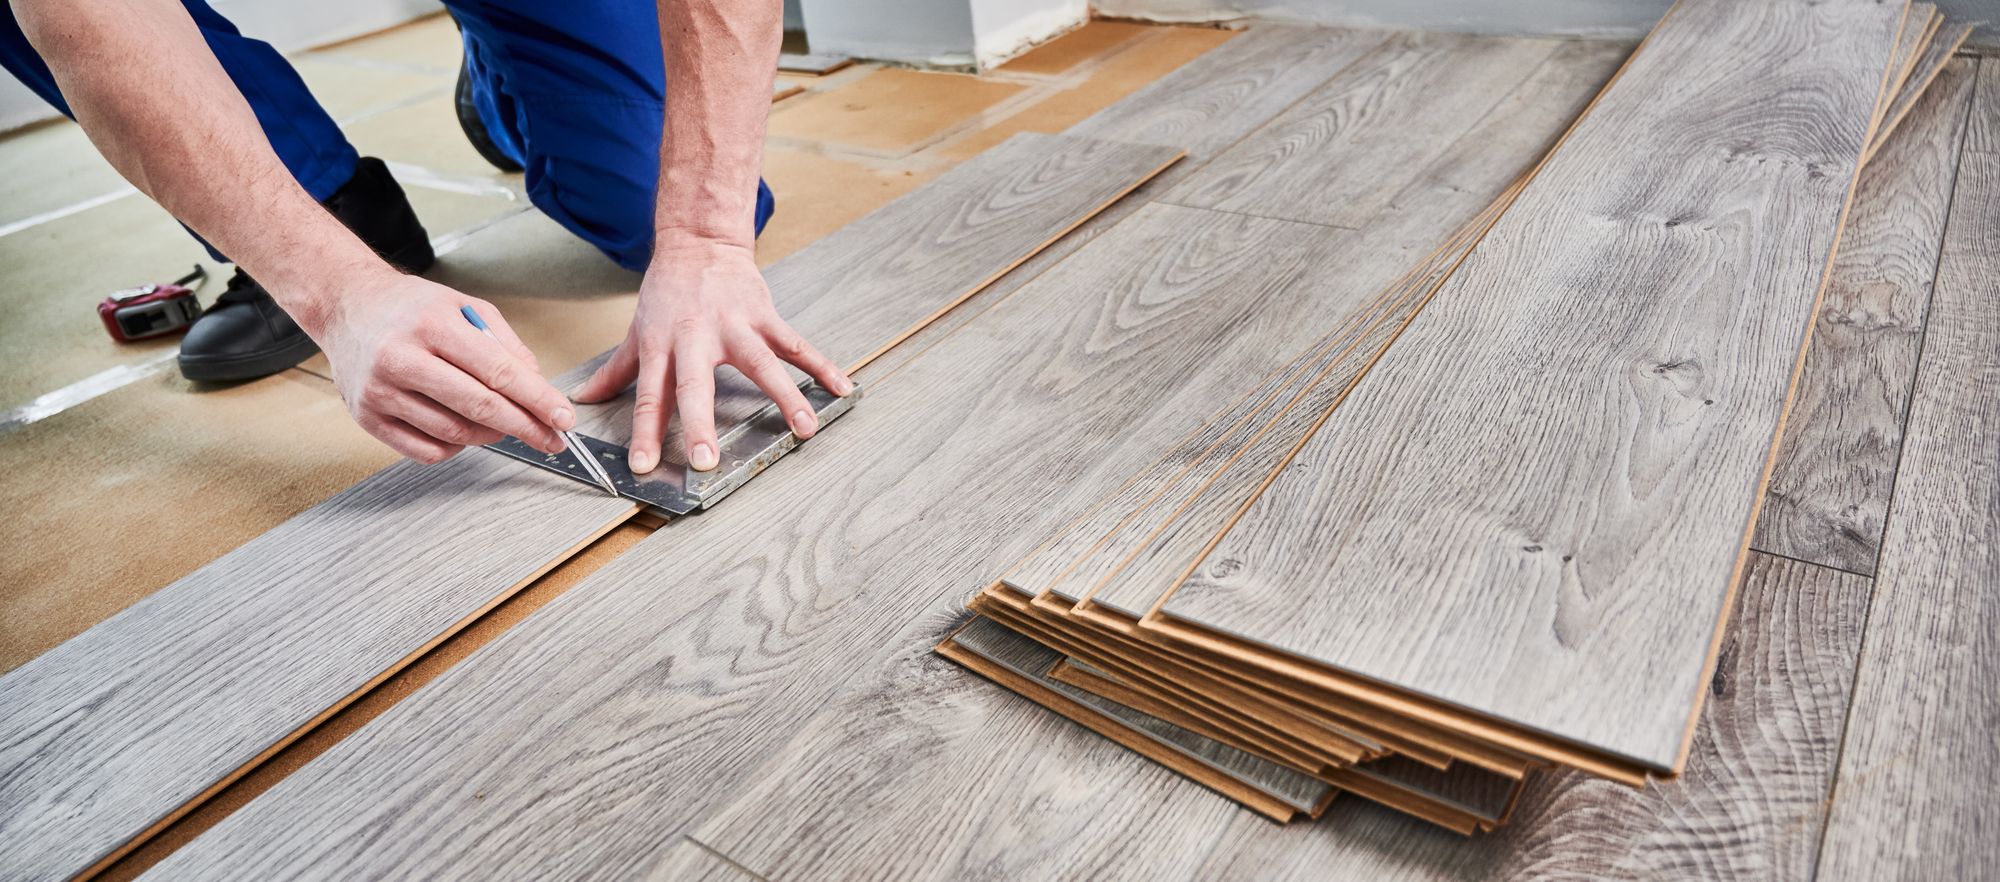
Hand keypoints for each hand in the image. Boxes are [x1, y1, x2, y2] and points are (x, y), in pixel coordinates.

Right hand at [312, 269, 576, 463]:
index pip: (498, 371)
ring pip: (455, 432)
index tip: (564, 418)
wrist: (348, 307)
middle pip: (479, 407)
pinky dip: (455, 446)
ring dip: (490, 435)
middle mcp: (401, 358)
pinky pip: (425, 450)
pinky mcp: (367, 418)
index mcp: (432, 325)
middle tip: (551, 438)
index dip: (537, 400)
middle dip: (525, 427)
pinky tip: (462, 429)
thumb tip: (537, 385)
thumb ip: (506, 344)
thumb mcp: (465, 307)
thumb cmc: (410, 307)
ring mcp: (380, 392)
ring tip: (503, 423)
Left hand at [575, 239, 851, 473]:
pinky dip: (822, 366)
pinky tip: (843, 388)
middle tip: (707, 461)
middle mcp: (697, 338)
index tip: (643, 467)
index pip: (650, 396)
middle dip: (701, 423)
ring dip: (786, 396)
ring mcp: (736, 326)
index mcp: (663, 347)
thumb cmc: (667, 293)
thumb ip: (615, 371)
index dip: (645, 433)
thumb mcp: (637, 332)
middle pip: (697, 385)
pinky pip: (797, 345)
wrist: (700, 243)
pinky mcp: (765, 316)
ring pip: (762, 364)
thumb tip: (582, 399)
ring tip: (805, 429)